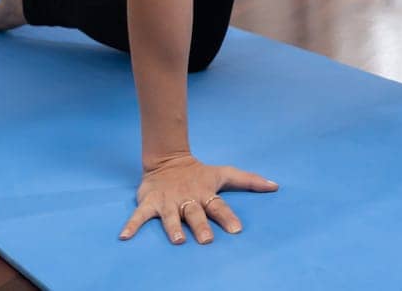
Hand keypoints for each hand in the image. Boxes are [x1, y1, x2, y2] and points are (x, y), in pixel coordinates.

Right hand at [119, 152, 277, 244]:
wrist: (169, 161)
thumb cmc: (200, 174)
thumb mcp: (224, 173)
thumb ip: (249, 180)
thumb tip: (276, 186)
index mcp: (206, 194)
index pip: (219, 206)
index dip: (228, 217)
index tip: (237, 230)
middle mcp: (188, 199)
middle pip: (196, 213)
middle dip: (201, 226)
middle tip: (207, 239)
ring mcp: (168, 201)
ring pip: (170, 216)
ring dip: (173, 227)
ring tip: (178, 240)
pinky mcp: (150, 202)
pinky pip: (139, 215)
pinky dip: (132, 224)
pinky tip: (125, 237)